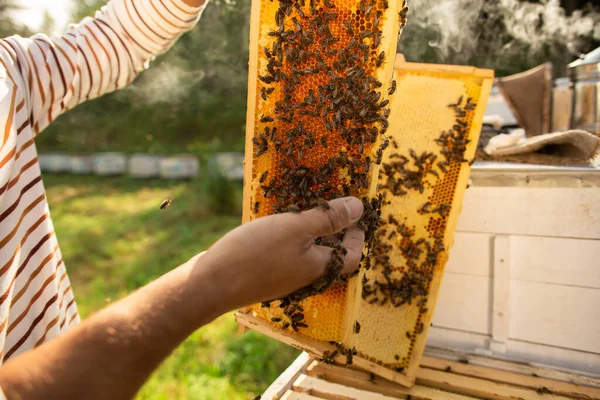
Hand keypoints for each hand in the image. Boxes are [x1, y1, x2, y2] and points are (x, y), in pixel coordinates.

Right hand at [197, 197, 364, 310]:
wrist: (210, 283)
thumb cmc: (256, 253)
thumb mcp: (296, 228)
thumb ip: (328, 218)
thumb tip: (360, 209)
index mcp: (318, 267)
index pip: (352, 257)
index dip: (358, 237)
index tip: (357, 216)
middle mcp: (304, 276)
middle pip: (330, 257)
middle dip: (335, 233)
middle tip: (334, 209)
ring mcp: (282, 277)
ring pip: (307, 255)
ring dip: (312, 234)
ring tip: (307, 211)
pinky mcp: (263, 273)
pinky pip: (286, 254)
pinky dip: (290, 238)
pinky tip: (278, 224)